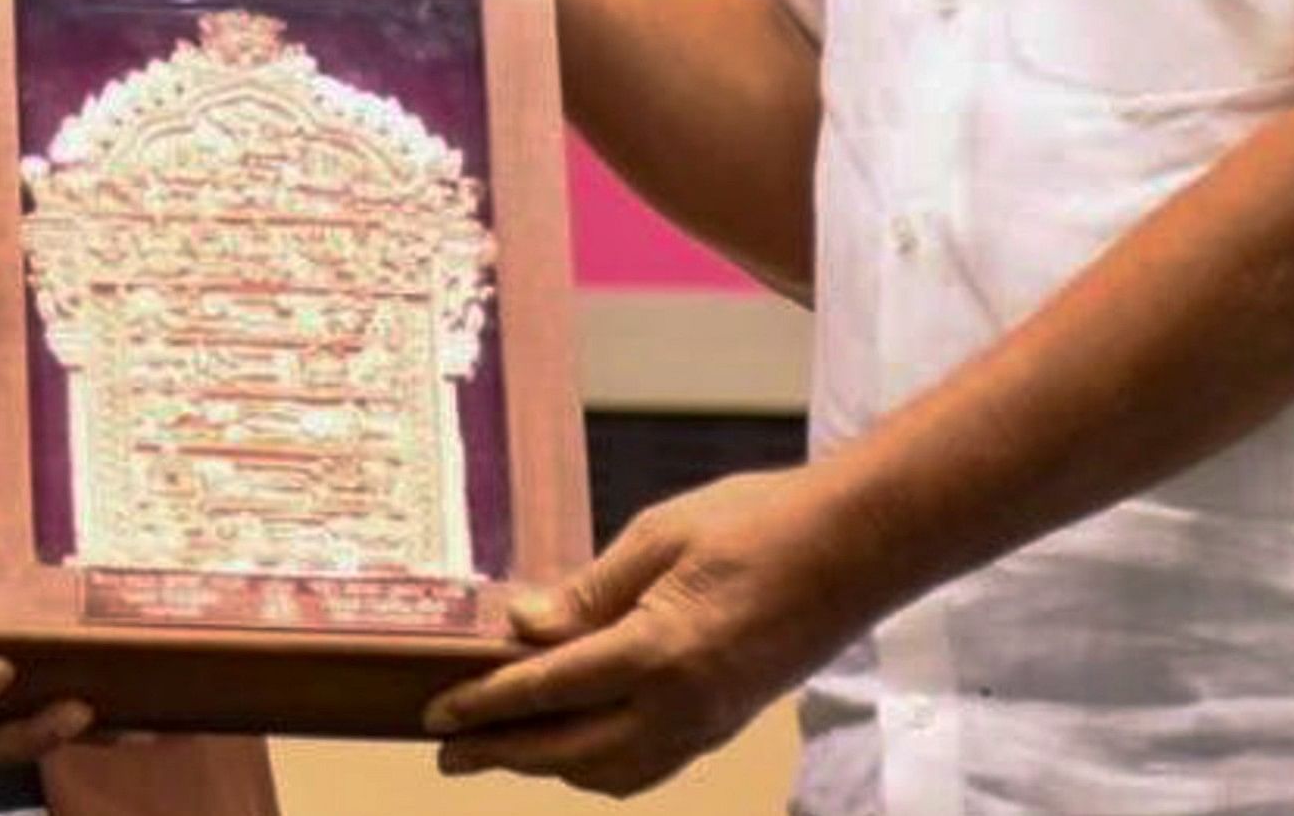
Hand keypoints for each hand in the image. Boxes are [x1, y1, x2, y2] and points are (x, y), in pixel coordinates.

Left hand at [424, 467, 873, 796]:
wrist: (858, 547)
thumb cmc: (759, 522)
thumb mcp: (658, 535)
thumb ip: (588, 590)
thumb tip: (524, 627)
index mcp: (659, 651)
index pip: (549, 690)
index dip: (485, 705)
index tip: (436, 715)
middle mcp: (682, 705)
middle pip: (569, 751)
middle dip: (502, 755)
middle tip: (447, 755)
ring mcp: (709, 725)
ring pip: (610, 772)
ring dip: (549, 766)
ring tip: (502, 749)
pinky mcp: (727, 724)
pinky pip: (649, 767)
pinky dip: (600, 765)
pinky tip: (577, 746)